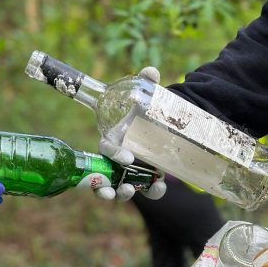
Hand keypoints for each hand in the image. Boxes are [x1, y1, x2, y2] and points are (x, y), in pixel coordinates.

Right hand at [97, 65, 165, 201]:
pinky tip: (159, 188)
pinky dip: (150, 192)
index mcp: (115, 139)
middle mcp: (117, 158)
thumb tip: (151, 72)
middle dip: (103, 187)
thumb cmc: (149, 111)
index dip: (112, 154)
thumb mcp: (149, 98)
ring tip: (130, 192)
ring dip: (121, 194)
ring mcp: (129, 171)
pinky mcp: (144, 179)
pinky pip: (144, 190)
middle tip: (116, 189)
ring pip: (117, 188)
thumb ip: (148, 84)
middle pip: (102, 176)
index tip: (128, 158)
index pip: (105, 148)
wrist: (166, 124)